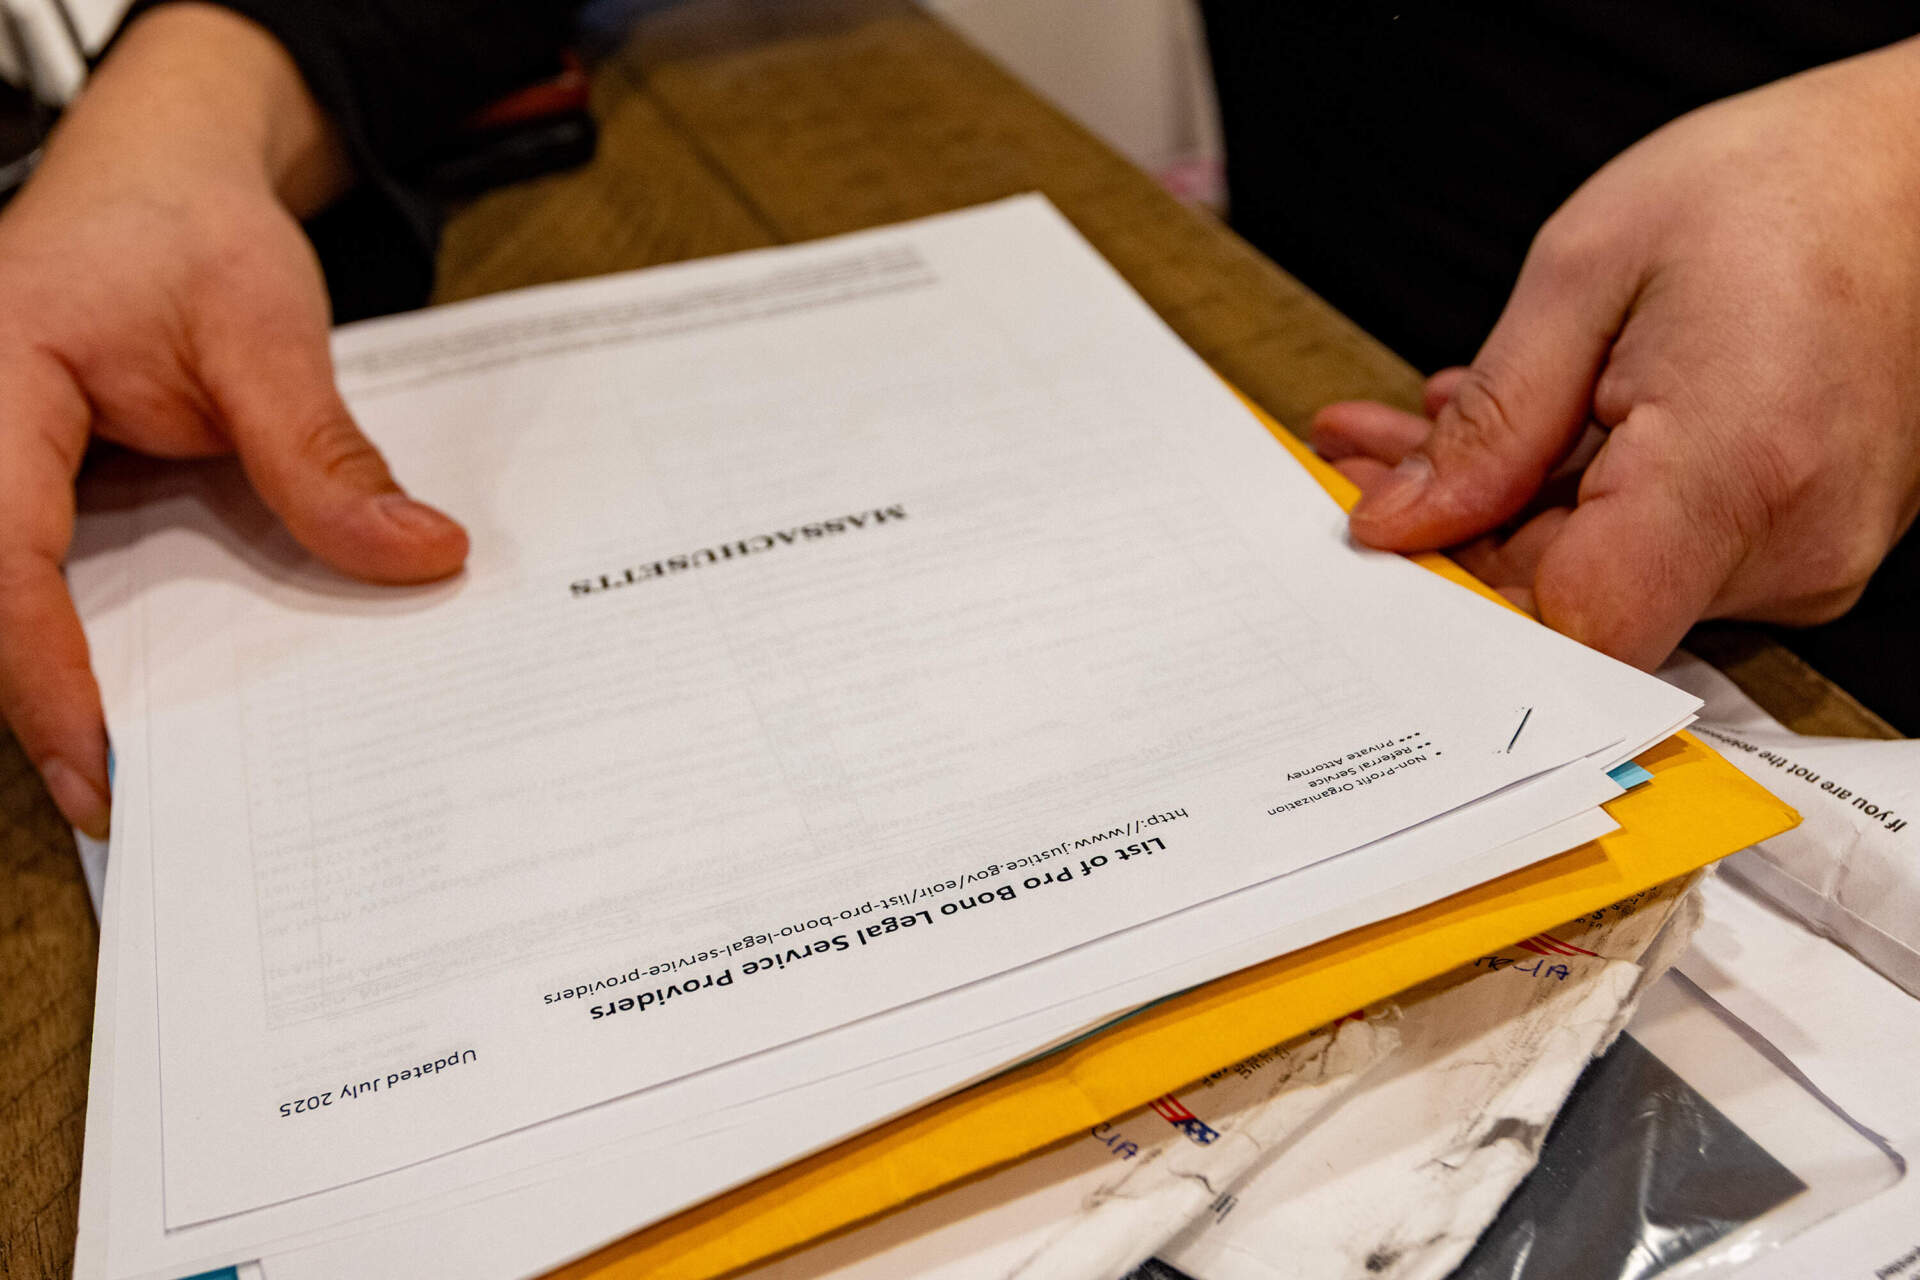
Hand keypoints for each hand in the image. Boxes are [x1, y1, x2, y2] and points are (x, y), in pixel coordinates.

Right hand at [1, 4, 466, 837]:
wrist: (163, 181)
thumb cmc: (190, 232)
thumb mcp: (267, 331)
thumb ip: (322, 453)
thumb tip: (420, 558)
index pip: (3, 559)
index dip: (43, 677)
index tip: (100, 774)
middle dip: (50, 707)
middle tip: (133, 817)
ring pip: (20, 601)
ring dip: (75, 683)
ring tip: (154, 783)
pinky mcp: (38, 498)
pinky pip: (59, 584)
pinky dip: (108, 641)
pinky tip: (178, 698)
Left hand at [1310, 37, 1919, 669]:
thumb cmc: (1779, 187)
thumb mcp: (1588, 270)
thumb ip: (1492, 420)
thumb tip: (1402, 522)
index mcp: (1740, 465)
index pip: (1579, 627)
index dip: (1463, 605)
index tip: (1386, 549)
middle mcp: (1791, 541)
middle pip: (1574, 610)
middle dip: (1447, 538)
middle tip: (1363, 463)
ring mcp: (1806, 556)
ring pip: (1602, 581)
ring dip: (1496, 514)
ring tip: (1416, 434)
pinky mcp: (1799, 548)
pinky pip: (1651, 556)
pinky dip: (1567, 505)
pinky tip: (1513, 442)